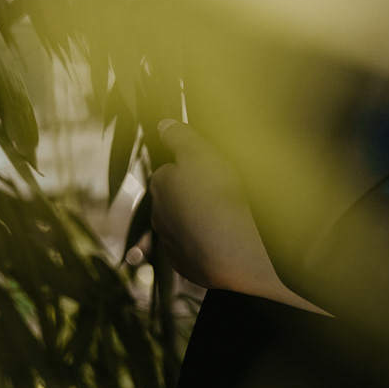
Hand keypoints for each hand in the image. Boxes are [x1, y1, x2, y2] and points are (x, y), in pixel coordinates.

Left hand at [150, 121, 323, 312]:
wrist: (230, 252)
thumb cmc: (216, 196)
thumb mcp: (201, 154)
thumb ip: (180, 137)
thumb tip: (163, 124)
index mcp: (159, 185)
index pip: (168, 168)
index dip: (189, 166)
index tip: (210, 167)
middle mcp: (158, 214)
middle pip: (174, 198)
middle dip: (190, 193)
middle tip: (220, 189)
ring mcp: (170, 242)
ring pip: (183, 224)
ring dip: (197, 218)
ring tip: (226, 215)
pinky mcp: (186, 264)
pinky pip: (194, 248)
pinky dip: (205, 243)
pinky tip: (225, 237)